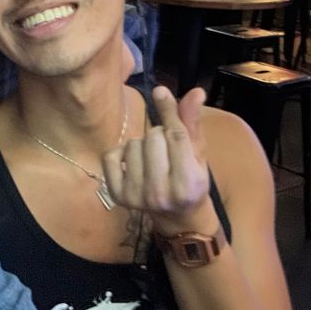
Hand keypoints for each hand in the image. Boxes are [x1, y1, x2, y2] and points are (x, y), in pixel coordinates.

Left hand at [102, 86, 212, 232]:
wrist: (178, 218)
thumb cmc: (191, 181)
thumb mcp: (198, 154)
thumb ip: (192, 123)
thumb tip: (196, 91)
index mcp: (188, 183)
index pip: (175, 136)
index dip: (168, 111)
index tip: (160, 91)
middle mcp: (161, 192)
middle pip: (153, 137)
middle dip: (160, 135)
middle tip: (167, 150)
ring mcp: (137, 196)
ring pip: (133, 144)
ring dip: (142, 144)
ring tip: (154, 158)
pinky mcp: (118, 195)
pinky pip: (112, 156)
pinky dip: (121, 153)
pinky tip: (134, 163)